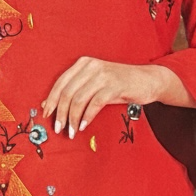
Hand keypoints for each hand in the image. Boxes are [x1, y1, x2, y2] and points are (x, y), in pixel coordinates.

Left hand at [40, 57, 195, 137]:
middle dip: (60, 113)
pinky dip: (87, 117)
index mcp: (83, 63)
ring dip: (72, 119)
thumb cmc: (119, 84)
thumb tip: (49, 104)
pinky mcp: (114, 85)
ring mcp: (103, 75)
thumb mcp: (94, 85)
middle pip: (67, 92)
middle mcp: (91, 66)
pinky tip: (83, 126)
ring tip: (71, 131)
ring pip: (79, 100)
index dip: (52, 100)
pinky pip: (94, 104)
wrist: (148, 80)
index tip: (47, 115)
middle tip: (58, 128)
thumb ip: (75, 91)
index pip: (60, 82)